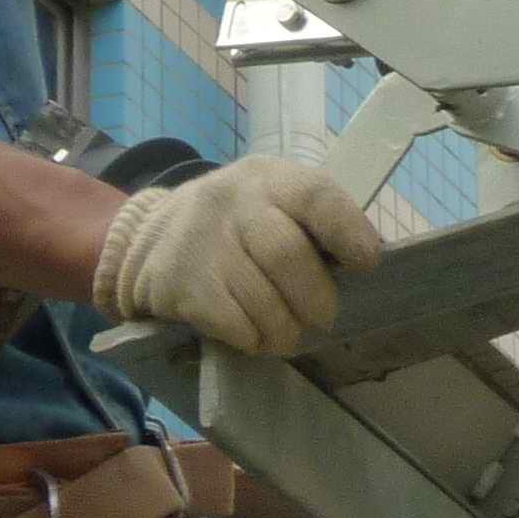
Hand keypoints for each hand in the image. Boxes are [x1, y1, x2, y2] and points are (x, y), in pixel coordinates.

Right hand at [90, 159, 386, 356]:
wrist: (151, 235)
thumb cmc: (241, 224)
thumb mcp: (277, 203)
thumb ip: (317, 222)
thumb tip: (366, 259)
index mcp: (271, 179)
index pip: (315, 196)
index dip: (347, 231)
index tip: (367, 263)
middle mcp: (233, 201)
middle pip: (286, 255)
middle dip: (315, 297)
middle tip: (325, 318)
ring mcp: (200, 240)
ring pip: (259, 298)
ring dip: (285, 328)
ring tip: (290, 335)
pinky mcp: (177, 281)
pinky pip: (230, 322)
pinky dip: (252, 338)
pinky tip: (255, 337)